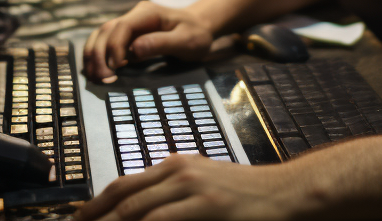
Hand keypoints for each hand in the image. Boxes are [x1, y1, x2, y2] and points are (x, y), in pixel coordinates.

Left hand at [74, 154, 312, 220]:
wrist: (287, 193)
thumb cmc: (248, 195)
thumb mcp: (205, 186)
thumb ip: (174, 194)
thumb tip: (142, 212)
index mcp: (174, 165)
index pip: (122, 184)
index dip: (94, 205)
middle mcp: (177, 170)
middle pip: (120, 196)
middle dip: (93, 217)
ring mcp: (191, 186)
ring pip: (134, 210)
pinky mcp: (205, 204)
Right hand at [83, 0, 217, 82]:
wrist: (199, 27)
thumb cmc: (196, 35)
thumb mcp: (186, 41)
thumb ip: (160, 43)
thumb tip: (133, 50)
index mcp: (148, 13)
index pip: (122, 26)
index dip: (114, 47)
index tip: (114, 68)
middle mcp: (134, 16)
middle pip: (106, 31)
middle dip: (100, 55)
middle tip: (102, 80)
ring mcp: (128, 24)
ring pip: (101, 35)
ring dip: (94, 56)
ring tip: (94, 78)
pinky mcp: (126, 36)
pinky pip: (105, 43)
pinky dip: (97, 56)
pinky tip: (96, 72)